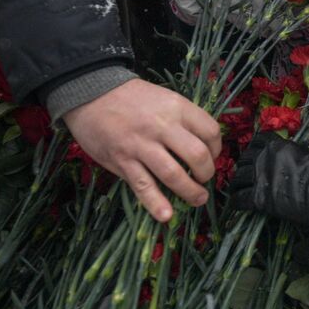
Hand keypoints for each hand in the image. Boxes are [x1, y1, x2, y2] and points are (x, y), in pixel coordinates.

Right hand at [63, 79, 221, 221]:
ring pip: (173, 174)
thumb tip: (202, 143)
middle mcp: (162, 126)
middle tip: (204, 180)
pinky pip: (143, 186)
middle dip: (206, 173)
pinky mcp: (123, 161)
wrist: (92, 93)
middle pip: (197, 156)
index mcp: (177, 107)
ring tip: (197, 199)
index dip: (216, 149)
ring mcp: (141, 145)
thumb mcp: (164, 97)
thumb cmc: (132, 97)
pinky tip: (166, 215)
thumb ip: (182, 118)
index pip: (210, 131)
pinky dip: (156, 203)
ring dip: (190, 192)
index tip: (212, 157)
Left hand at [226, 133, 308, 226]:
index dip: (255, 149)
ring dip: (237, 183)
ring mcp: (260, 178)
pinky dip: (236, 201)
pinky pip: (239, 199)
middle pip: (243, 159)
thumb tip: (287, 154)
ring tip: (238, 189)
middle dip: (243, 166)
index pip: (257, 141)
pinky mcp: (259, 198)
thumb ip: (289, 151)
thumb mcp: (304, 151)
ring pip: (237, 178)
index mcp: (276, 145)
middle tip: (245, 175)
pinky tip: (237, 204)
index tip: (255, 156)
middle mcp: (264, 158)